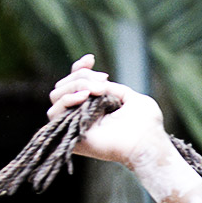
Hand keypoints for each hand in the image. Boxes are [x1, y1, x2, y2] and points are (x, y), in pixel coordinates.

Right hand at [46, 55, 166, 165]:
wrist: (148, 143)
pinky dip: (67, 100)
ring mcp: (74, 124)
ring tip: (97, 90)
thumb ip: (112, 88)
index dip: (79, 68)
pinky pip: (54, 113)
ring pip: (56, 95)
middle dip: (82, 76)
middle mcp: (82, 114)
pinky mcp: (70, 135)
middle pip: (63, 85)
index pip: (75, 82)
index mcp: (95, 105)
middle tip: (103, 82)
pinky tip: (85, 97)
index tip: (91, 59)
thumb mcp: (132, 97)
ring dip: (76, 86)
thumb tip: (96, 82)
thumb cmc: (147, 124)